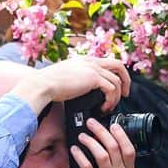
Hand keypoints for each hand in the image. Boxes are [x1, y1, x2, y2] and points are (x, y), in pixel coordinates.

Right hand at [11, 57, 130, 116]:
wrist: (42, 85)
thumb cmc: (50, 85)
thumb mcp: (68, 77)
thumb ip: (80, 79)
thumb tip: (87, 90)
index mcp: (85, 60)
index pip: (108, 63)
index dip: (117, 75)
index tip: (118, 88)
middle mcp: (90, 61)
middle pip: (119, 66)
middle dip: (126, 81)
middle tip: (125, 95)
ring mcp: (93, 68)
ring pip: (117, 81)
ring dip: (116, 97)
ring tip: (108, 107)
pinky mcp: (93, 78)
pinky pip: (112, 89)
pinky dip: (111, 100)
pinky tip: (103, 107)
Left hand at [71, 118, 135, 167]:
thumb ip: (118, 163)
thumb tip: (107, 141)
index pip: (130, 150)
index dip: (122, 135)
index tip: (113, 125)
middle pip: (114, 147)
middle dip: (102, 131)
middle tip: (91, 123)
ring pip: (102, 154)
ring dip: (90, 142)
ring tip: (82, 136)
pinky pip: (86, 165)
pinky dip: (80, 155)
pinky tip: (74, 149)